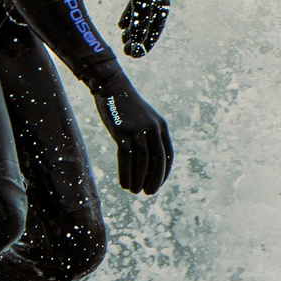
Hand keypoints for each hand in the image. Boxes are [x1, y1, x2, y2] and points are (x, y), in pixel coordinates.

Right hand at [92, 80, 172, 194]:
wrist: (112, 87)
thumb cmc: (127, 106)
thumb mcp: (145, 118)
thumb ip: (150, 135)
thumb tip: (149, 160)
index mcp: (161, 126)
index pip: (168, 155)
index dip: (164, 172)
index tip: (158, 183)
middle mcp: (153, 129)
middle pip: (158, 161)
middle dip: (155, 180)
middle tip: (149, 193)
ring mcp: (138, 131)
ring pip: (142, 163)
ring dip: (139, 180)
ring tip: (135, 191)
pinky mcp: (122, 134)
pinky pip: (126, 160)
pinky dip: (126, 175)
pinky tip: (124, 184)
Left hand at [120, 0, 168, 57]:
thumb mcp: (140, 3)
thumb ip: (139, 23)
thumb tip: (136, 44)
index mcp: (162, 11)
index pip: (154, 33)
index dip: (145, 46)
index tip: (136, 56)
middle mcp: (157, 7)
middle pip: (146, 28)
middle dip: (136, 40)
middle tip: (126, 52)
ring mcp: (148, 0)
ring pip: (139, 20)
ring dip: (131, 31)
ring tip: (122, 40)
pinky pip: (135, 10)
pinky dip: (128, 18)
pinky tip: (121, 25)